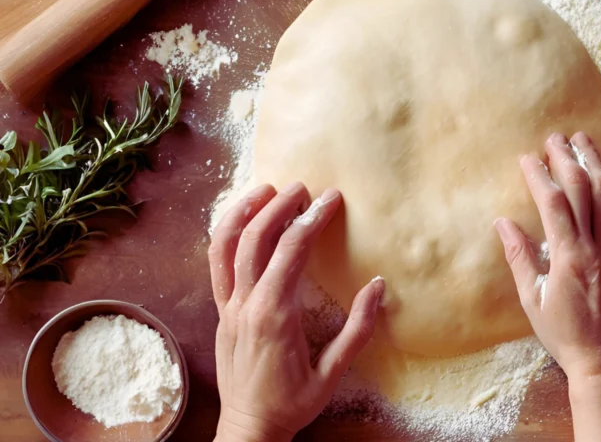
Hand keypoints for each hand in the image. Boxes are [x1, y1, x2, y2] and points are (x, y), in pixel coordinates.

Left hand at [208, 182, 383, 441]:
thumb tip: (379, 286)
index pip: (291, 252)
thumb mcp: (333, 372)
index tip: (331, 198)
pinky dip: (226, 236)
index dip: (311, 219)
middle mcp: (246, 306)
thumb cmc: (293, 403)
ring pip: (225, 247)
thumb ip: (358, 329)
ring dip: (244, 213)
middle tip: (304, 187)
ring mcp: (228, 308)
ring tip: (265, 190)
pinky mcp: (221, 313)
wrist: (249, 429)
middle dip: (280, 206)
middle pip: (256, 239)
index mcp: (275, 316)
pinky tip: (242, 221)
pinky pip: (216, 265)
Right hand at [496, 132, 600, 441]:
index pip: (554, 204)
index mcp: (568, 259)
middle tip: (555, 138)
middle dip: (568, 159)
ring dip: (598, 163)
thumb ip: (519, 258)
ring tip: (584, 140)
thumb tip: (502, 222)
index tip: (526, 158)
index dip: (540, 175)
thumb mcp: (531, 300)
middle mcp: (597, 249)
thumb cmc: (562, 334)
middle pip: (585, 190)